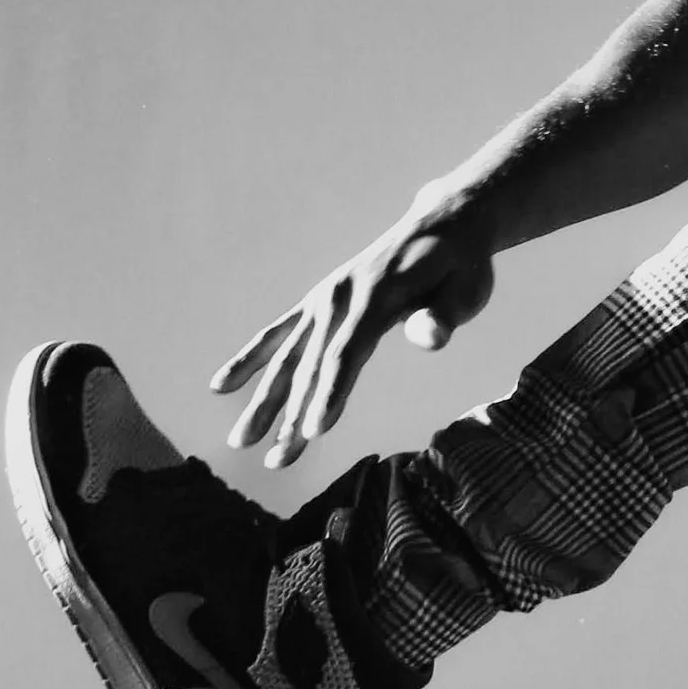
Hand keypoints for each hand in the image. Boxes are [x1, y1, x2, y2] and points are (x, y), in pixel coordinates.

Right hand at [212, 194, 498, 468]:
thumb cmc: (461, 266)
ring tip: (242, 442)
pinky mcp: (318, 303)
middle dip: (292, 415)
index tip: (312, 432)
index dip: (329, 393)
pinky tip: (220, 386)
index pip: (348, 353)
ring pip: (289, 357)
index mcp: (377, 296)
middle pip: (312, 364)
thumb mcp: (467, 288)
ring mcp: (324, 300)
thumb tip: (431, 338)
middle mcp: (340, 298)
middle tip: (276, 463)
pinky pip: (277, 334)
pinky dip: (249, 359)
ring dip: (266, 401)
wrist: (442, 225)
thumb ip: (443, 315)